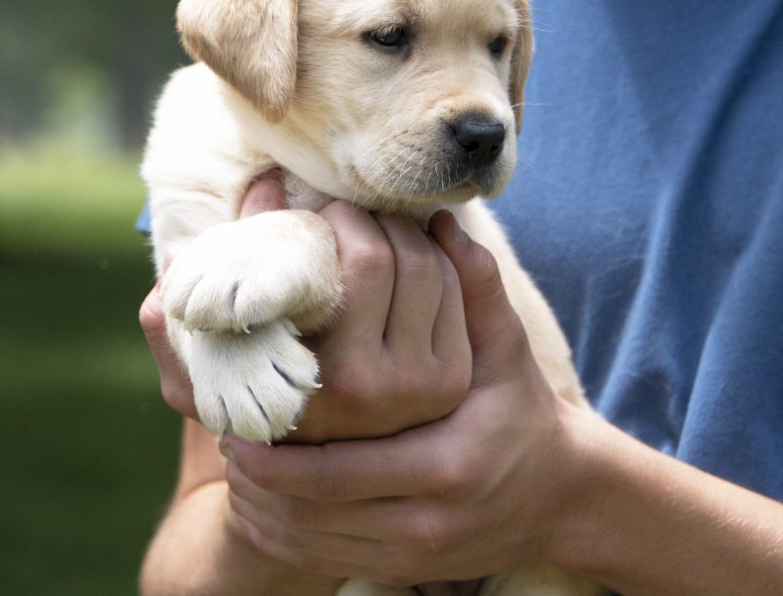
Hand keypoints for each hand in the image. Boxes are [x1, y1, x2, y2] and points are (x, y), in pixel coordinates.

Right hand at [139, 175, 472, 441]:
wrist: (318, 479)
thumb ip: (177, 340)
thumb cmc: (253, 412)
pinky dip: (442, 257)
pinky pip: (462, 292)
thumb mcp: (207, 386)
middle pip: (406, 258)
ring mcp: (427, 385)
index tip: (322, 211)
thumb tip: (171, 277)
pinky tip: (413, 247)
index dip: (346, 218)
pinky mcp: (456, 379)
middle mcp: (385, 388)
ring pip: (438, 269)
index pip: (366, 262)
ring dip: (410, 232)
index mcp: (326, 378)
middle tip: (350, 211)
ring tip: (377, 227)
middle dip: (377, 217)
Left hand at [221, 214, 581, 585]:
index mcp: (443, 464)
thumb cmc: (522, 409)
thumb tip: (438, 220)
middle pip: (311, 515)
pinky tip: (264, 504)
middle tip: (225, 438)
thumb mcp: (506, 348)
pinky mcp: (405, 568)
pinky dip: (284, 538)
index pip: (335, 471)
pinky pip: (323, 560)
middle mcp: (424, 521)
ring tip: (236, 464)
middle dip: (258, 481)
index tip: (235, 424)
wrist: (557, 494)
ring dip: (262, 510)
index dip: (276, 455)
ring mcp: (412, 553)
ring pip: (309, 545)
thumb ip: (476, 286)